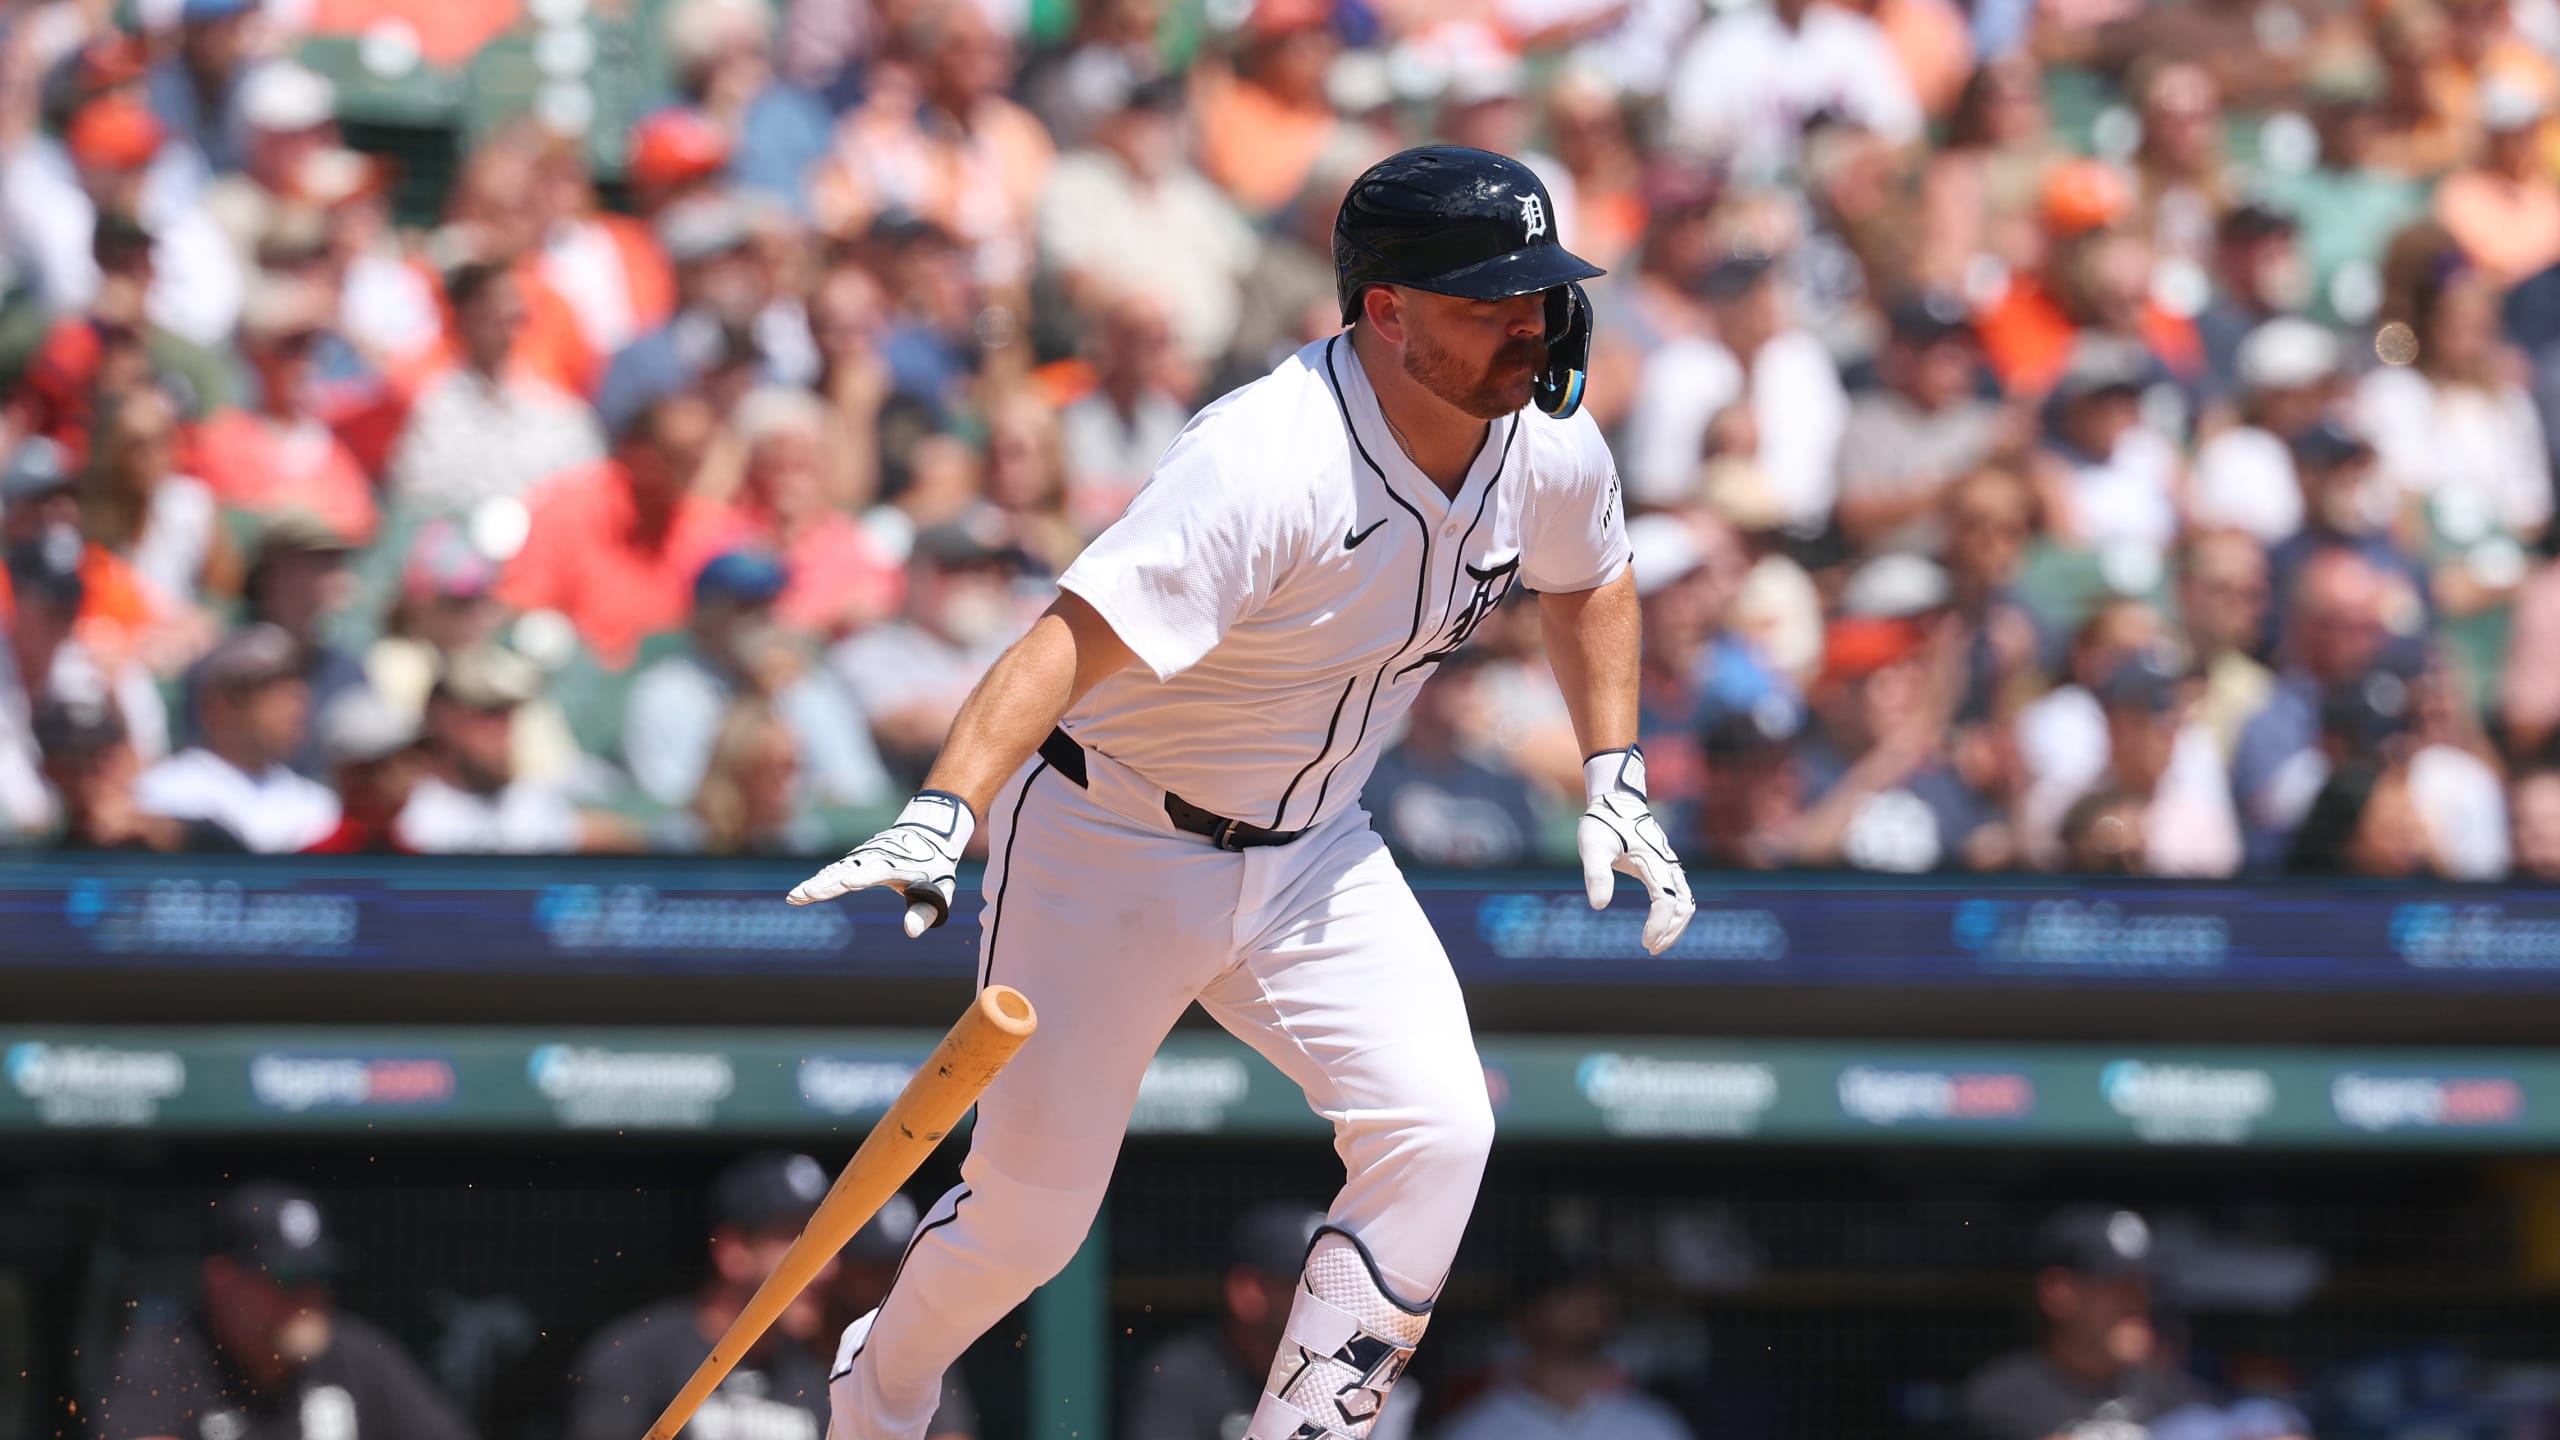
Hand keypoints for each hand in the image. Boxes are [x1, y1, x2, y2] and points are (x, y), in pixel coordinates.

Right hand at [786, 792, 974, 936]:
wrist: (928, 834)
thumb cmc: (935, 869)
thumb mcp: (940, 892)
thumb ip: (925, 913)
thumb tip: (910, 932)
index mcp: (899, 865)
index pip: (879, 870)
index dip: (864, 876)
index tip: (847, 883)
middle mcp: (877, 857)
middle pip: (849, 870)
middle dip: (828, 882)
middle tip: (807, 893)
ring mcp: (864, 856)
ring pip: (836, 870)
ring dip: (816, 883)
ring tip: (795, 897)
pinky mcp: (856, 859)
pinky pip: (833, 870)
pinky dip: (817, 881)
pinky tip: (798, 895)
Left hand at [1576, 749, 1694, 954]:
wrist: (1616, 801)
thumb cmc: (1602, 824)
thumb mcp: (1593, 847)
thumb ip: (1596, 874)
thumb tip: (1599, 906)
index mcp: (1654, 861)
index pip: (1666, 901)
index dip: (1659, 924)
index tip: (1645, 942)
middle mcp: (1668, 864)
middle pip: (1684, 905)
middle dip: (1671, 931)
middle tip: (1651, 949)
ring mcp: (1670, 865)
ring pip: (1686, 901)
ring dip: (1676, 925)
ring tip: (1655, 944)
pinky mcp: (1666, 866)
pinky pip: (1680, 895)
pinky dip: (1674, 914)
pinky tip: (1658, 925)